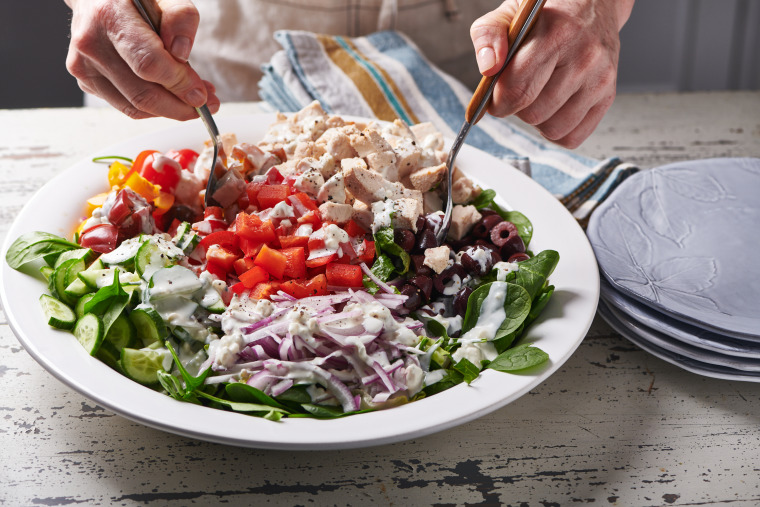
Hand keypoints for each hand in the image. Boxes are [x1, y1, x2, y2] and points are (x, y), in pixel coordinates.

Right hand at [64, 0, 219, 119]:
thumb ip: (180, 17)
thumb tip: (181, 55)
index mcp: (109, 16)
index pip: (148, 64)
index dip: (179, 84)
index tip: (202, 93)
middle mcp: (91, 44)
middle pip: (142, 94)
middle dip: (181, 106)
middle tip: (207, 104)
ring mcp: (84, 66)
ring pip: (135, 107)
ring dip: (171, 111)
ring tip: (193, 100)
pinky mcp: (87, 81)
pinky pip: (127, 106)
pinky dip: (154, 108)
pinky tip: (171, 96)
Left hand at [470, 0, 633, 147]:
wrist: (593, 5)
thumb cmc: (547, 14)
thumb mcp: (510, 12)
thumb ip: (488, 35)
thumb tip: (488, 68)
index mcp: (556, 32)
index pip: (517, 88)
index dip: (497, 101)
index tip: (495, 98)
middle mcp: (583, 56)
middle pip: (533, 113)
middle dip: (516, 109)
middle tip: (518, 92)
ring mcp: (599, 78)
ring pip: (552, 129)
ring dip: (537, 120)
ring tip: (538, 96)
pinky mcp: (608, 95)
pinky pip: (573, 137)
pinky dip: (556, 131)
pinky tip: (553, 108)